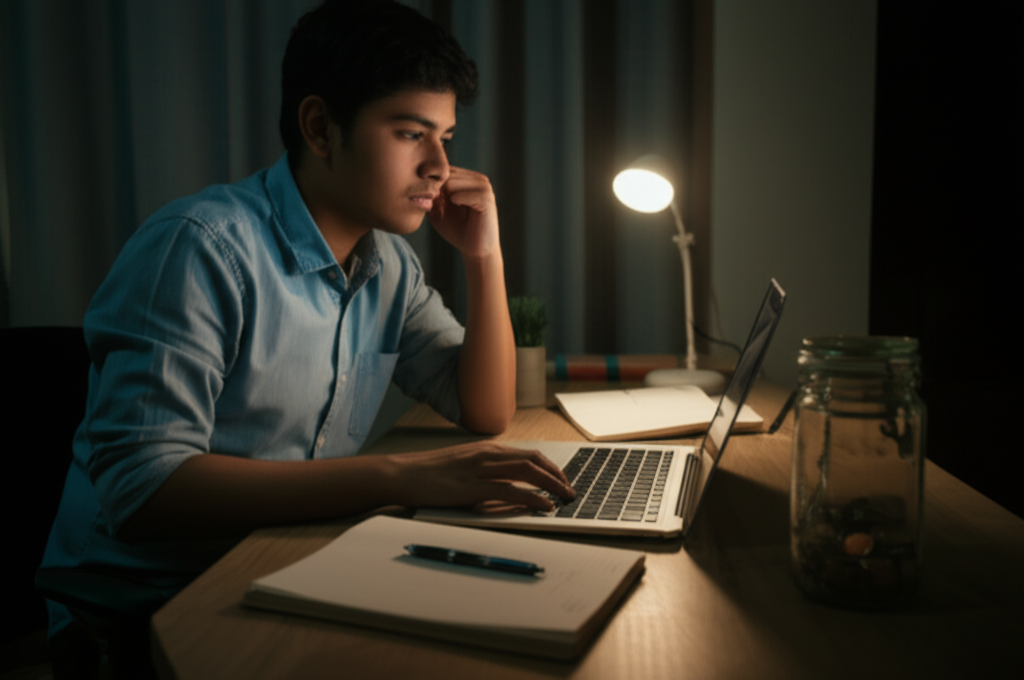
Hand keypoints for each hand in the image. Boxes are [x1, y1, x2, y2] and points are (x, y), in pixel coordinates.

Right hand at [387, 442, 574, 511]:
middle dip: (557, 475)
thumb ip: (485, 471)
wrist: (402, 474)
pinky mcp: (473, 487)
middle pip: (534, 460)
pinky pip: (511, 491)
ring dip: (552, 485)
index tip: (562, 479)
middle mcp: (488, 454)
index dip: (550, 466)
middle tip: (570, 490)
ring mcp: (482, 469)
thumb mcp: (463, 466)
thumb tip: (506, 483)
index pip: (528, 454)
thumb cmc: (428, 473)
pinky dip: (533, 498)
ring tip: (565, 498)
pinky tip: (544, 506)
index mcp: (486, 449)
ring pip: (528, 472)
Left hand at [427, 167, 499, 259]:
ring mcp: (484, 186)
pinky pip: (460, 194)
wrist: (476, 249)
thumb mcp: (438, 210)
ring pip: (451, 182)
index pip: (443, 169)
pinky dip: (456, 203)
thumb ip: (430, 195)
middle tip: (442, 207)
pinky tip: (462, 211)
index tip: (433, 200)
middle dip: (438, 191)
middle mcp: (477, 178)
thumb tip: (419, 181)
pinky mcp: (486, 198)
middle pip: (445, 174)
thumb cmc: (457, 230)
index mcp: (467, 179)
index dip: (433, 183)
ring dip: (447, 199)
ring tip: (454, 210)